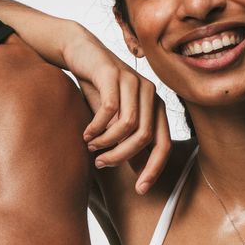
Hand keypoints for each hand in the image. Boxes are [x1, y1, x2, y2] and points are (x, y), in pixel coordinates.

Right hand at [65, 30, 173, 192]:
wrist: (80, 54)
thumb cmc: (98, 89)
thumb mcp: (115, 119)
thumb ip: (128, 140)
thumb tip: (137, 170)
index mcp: (156, 107)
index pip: (164, 145)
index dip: (154, 169)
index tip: (140, 190)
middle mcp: (150, 93)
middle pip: (145, 138)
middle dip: (122, 157)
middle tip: (101, 163)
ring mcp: (134, 81)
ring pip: (128, 126)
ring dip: (107, 143)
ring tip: (91, 147)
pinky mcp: (113, 73)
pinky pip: (110, 110)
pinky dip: (97, 127)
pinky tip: (86, 133)